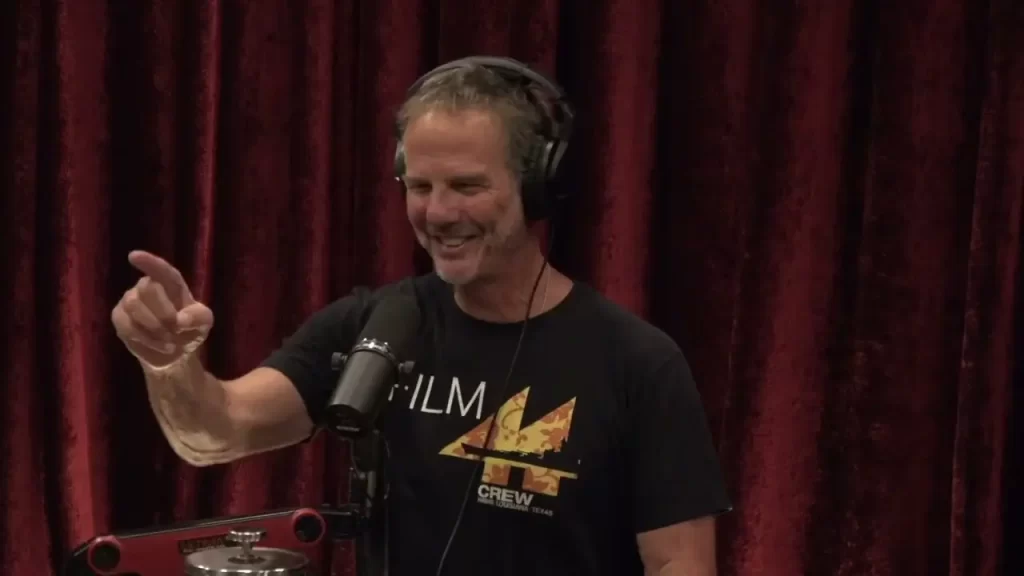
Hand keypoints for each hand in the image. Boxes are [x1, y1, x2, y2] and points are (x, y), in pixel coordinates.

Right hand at [111, 250, 213, 366]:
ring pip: (133, 306)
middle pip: (147, 289)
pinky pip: (126, 325)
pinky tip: (159, 346)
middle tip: (176, 330)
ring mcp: (129, 300)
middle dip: (164, 313)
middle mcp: (146, 286)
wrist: (174, 352)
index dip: (149, 262)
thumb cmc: (189, 329)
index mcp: (171, 283)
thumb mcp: (203, 323)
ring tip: (170, 342)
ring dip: (155, 328)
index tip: (133, 256)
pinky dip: (146, 339)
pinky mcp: (119, 317)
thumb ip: (198, 317)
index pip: (161, 270)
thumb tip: (181, 319)